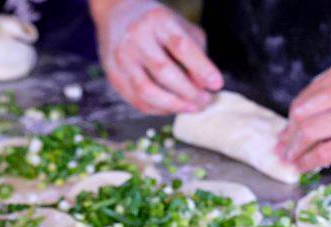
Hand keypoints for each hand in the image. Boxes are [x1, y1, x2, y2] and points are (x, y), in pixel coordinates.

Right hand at [92, 0, 222, 113]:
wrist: (117, 14)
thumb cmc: (157, 24)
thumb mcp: (181, 27)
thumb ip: (196, 53)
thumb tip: (202, 86)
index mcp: (157, 20)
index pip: (181, 46)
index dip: (201, 68)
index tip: (217, 85)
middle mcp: (136, 37)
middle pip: (164, 72)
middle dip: (188, 92)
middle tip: (205, 101)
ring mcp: (121, 57)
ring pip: (147, 91)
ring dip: (173, 105)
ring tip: (191, 108)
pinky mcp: (113, 75)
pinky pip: (137, 100)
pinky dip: (158, 109)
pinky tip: (172, 108)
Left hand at [276, 58, 330, 171]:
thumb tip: (306, 119)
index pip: (305, 98)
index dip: (290, 119)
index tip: (285, 131)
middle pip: (301, 115)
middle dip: (287, 135)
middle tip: (281, 149)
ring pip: (308, 134)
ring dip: (293, 150)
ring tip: (288, 159)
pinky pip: (323, 153)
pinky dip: (307, 162)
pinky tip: (303, 168)